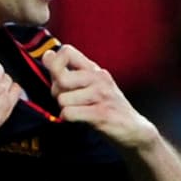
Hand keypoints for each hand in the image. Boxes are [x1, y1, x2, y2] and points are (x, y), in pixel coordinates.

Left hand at [40, 44, 154, 148]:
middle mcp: (99, 78)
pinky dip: (68, 118)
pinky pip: (69, 113)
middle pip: (60, 77)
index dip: (54, 63)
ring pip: (62, 99)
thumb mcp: (89, 85)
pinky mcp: (101, 113)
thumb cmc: (105, 106)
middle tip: (67, 100)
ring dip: (64, 108)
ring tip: (78, 111)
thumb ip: (68, 71)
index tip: (56, 77)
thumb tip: (47, 55)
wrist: (132, 129)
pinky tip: (78, 119)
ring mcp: (102, 95)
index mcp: (94, 69)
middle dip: (56, 92)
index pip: (67, 51)